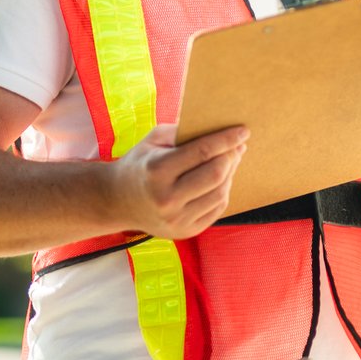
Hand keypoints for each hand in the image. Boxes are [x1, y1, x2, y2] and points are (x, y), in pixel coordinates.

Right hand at [108, 123, 247, 239]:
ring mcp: (176, 219)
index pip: (202, 152)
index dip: (227, 140)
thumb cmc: (140, 164)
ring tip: (230, 161)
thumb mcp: (153, 141)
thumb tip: (220, 127)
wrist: (117, 202)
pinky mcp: (186, 232)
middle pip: (215, 174)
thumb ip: (184, 132)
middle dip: (232, 156)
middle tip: (237, 146)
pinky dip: (224, 190)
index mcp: (157, 171)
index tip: (243, 131)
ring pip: (220, 192)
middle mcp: (166, 199)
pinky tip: (220, 180)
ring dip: (231, 173)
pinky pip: (217, 208)